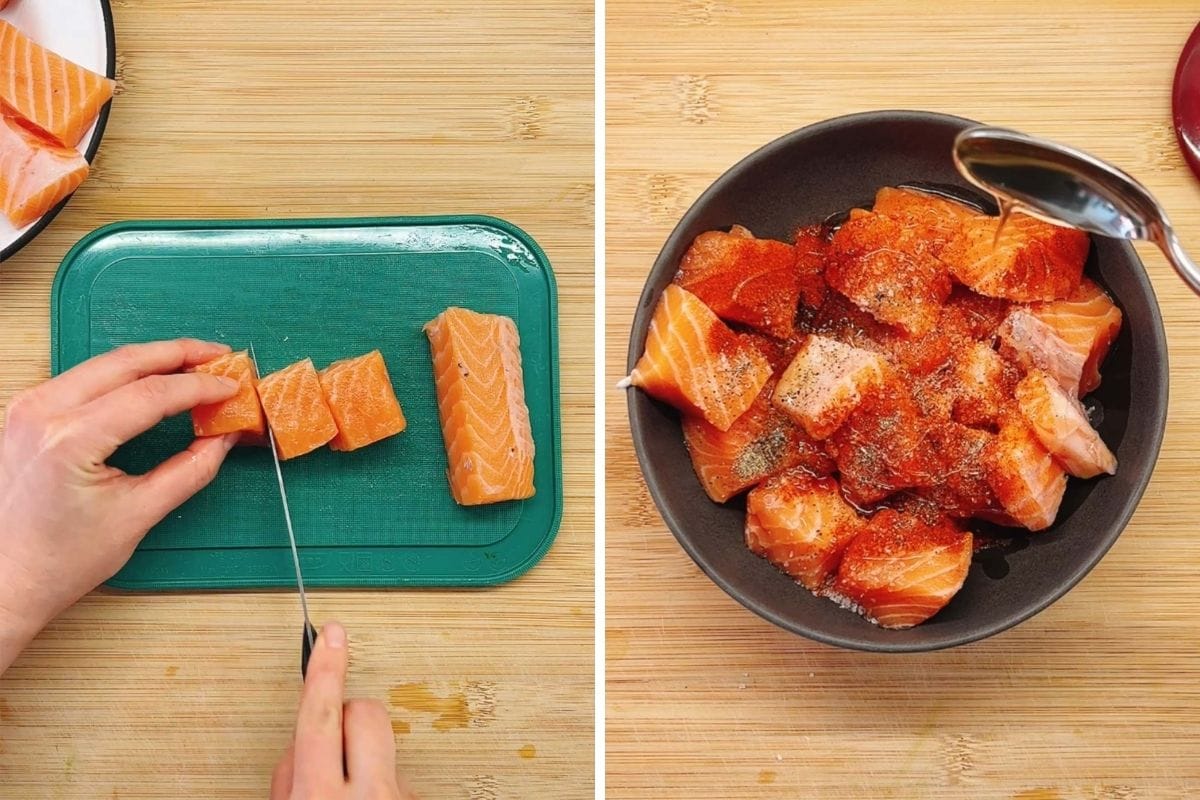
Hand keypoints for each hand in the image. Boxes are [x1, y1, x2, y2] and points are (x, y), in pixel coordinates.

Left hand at [0, 339, 239, 670]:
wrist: (5, 582)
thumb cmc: (58, 560)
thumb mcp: (138, 515)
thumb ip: (190, 470)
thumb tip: (223, 437)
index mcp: (70, 440)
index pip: (151, 394)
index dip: (200, 387)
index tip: (231, 387)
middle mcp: (41, 413)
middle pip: (125, 361)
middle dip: (179, 353)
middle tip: (219, 356)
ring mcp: (27, 409)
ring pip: (102, 364)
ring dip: (151, 360)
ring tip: (192, 365)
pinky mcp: (25, 414)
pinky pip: (82, 378)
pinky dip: (122, 374)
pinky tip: (150, 380)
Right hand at [271, 622, 413, 799]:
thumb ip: (288, 778)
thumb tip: (299, 745)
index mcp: (321, 797)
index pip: (322, 714)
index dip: (325, 669)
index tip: (332, 635)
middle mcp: (369, 795)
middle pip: (366, 713)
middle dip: (348, 713)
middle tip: (332, 746)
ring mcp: (399, 797)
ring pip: (384, 747)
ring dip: (364, 760)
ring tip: (346, 793)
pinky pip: (397, 775)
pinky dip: (380, 785)